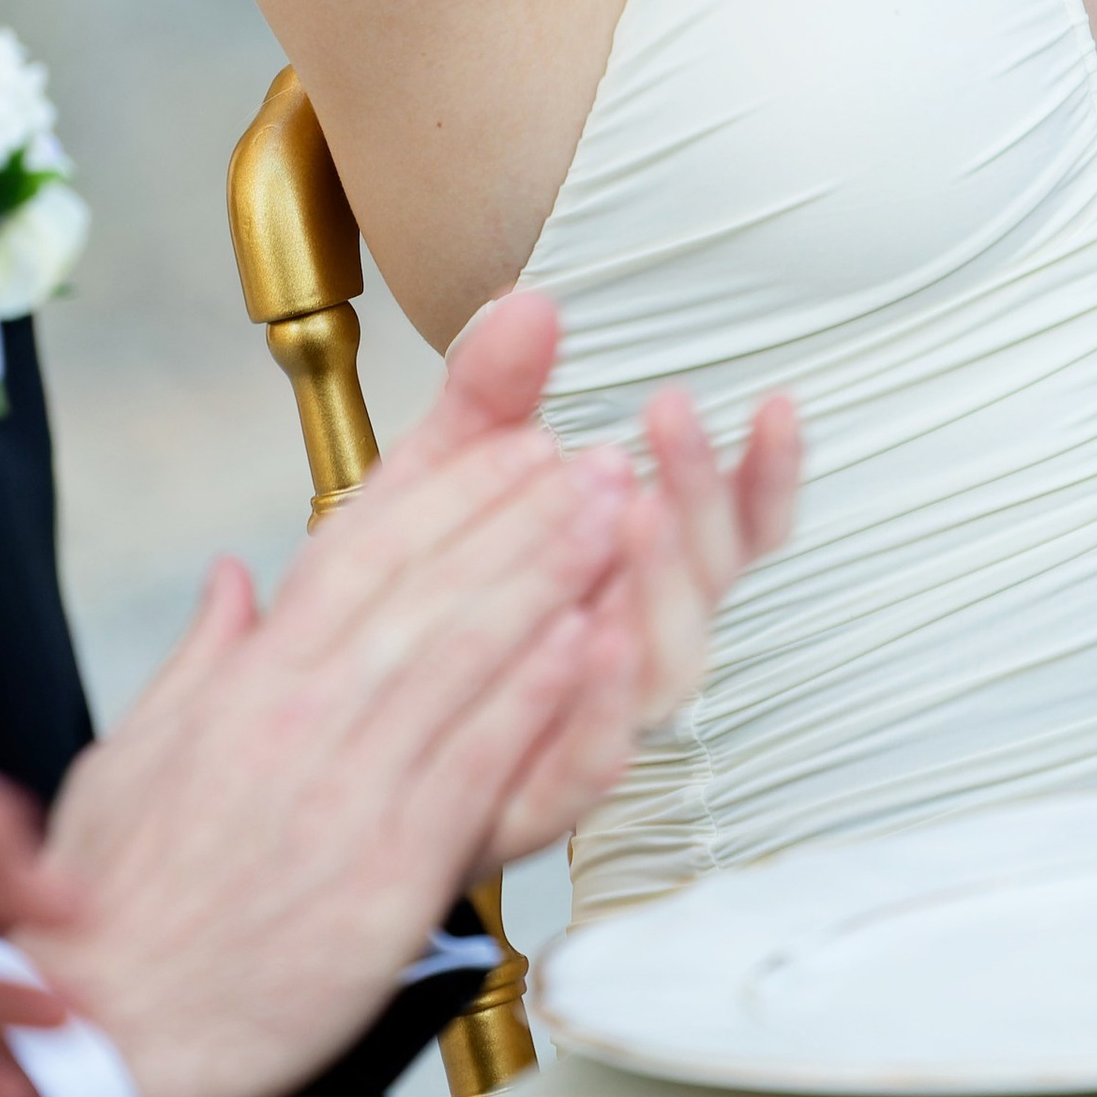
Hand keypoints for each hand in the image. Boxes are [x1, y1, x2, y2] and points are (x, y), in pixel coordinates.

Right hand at [27, 309, 643, 1096]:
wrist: (105, 1032)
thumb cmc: (112, 905)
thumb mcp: (132, 755)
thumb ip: (199, 660)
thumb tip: (230, 580)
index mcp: (248, 684)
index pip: (360, 554)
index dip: (447, 491)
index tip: (513, 444)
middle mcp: (299, 717)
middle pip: (426, 586)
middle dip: (519, 513)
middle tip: (592, 458)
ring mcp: (345, 792)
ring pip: (462, 657)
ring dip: (549, 578)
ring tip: (614, 518)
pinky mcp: (383, 876)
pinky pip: (473, 767)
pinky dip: (535, 701)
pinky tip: (586, 646)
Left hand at [406, 296, 801, 871]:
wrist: (320, 731)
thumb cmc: (406, 600)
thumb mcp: (438, 478)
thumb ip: (490, 395)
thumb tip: (533, 301)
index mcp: (626, 575)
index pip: (727, 526)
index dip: (764, 475)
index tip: (776, 404)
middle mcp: (628, 650)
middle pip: (704, 584)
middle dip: (699, 498)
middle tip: (669, 416)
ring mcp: (592, 723)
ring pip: (666, 669)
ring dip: (665, 587)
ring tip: (640, 508)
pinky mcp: (536, 795)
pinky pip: (592, 760)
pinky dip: (604, 703)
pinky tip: (591, 635)